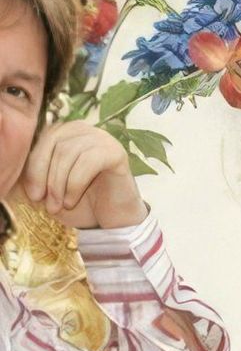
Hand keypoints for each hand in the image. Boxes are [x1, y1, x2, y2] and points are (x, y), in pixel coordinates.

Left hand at [18, 121, 146, 229]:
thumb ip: (36, 176)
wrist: (115, 220)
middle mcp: (84, 129)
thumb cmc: (84, 203)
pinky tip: (72, 200)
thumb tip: (13, 172)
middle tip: (47, 205)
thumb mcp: (52, 189)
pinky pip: (88, 161)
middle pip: (55, 144)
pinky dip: (75, 184)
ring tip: (60, 206)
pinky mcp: (116, 152)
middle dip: (47, 177)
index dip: (35, 167)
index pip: (44, 139)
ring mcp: (102, 138)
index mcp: (67, 132)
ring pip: (68, 152)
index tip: (34, 195)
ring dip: (59, 184)